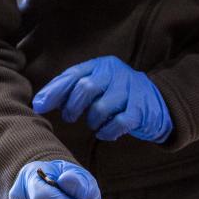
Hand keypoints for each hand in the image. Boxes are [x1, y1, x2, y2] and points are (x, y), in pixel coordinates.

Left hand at [32, 56, 172, 142]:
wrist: (159, 102)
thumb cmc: (117, 95)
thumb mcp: (97, 85)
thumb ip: (71, 89)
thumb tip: (39, 103)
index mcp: (101, 65)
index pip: (73, 74)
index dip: (54, 90)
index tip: (39, 106)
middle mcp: (116, 74)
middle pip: (86, 88)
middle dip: (72, 106)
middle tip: (69, 117)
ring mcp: (130, 91)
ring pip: (101, 107)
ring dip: (92, 120)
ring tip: (94, 123)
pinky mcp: (140, 110)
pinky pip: (118, 122)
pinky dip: (107, 131)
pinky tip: (105, 133)